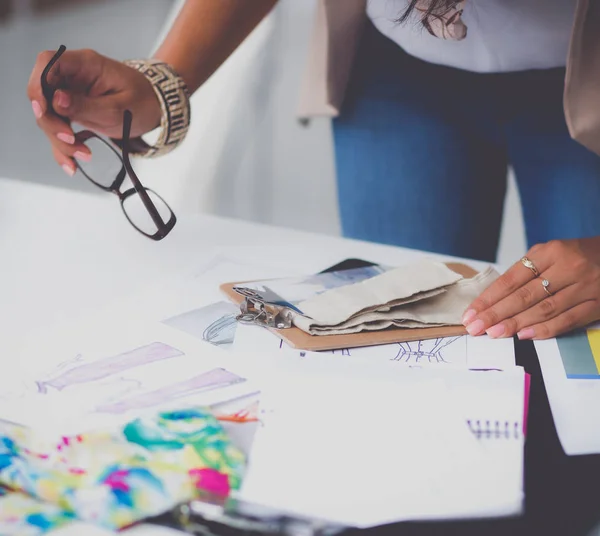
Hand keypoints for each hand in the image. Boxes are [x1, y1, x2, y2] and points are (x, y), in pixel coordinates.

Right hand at [27, 48, 160, 175]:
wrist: (154, 108)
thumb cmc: (142, 102)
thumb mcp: (120, 106)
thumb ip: (87, 104)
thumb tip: (56, 100)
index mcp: (85, 65)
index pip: (48, 62)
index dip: (38, 84)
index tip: (44, 110)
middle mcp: (73, 78)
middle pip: (43, 94)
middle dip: (51, 122)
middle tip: (71, 141)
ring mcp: (71, 96)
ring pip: (49, 118)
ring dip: (60, 141)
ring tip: (84, 156)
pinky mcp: (73, 114)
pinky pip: (60, 131)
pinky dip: (64, 150)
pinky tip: (71, 166)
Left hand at [462, 237, 599, 339]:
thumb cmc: (579, 256)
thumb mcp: (552, 253)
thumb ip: (527, 272)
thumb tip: (493, 299)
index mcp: (550, 251)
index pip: (512, 279)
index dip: (489, 298)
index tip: (471, 312)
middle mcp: (568, 267)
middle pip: (524, 295)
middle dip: (496, 313)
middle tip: (476, 327)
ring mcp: (585, 286)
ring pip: (544, 309)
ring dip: (516, 323)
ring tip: (494, 333)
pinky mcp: (598, 303)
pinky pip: (568, 319)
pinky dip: (546, 329)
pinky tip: (525, 335)